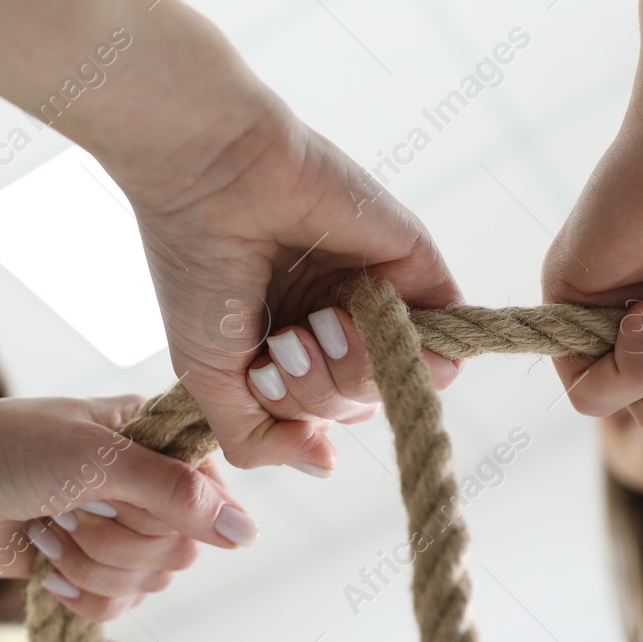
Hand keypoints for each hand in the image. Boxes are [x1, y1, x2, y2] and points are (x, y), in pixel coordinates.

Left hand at [0, 394, 257, 620]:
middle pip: (181, 547)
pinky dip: (79, 596)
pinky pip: (115, 605)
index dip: (181, 513)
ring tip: (45, 535)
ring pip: (149, 582)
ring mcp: (106, 528)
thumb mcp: (95, 460)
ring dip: (93, 569)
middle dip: (122, 545)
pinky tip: (41, 570)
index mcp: (148, 438)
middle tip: (71, 514)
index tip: (128, 501)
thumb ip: (177, 495)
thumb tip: (246, 532)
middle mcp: (136, 483)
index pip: (210, 491)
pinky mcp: (77, 568)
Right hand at [122, 94, 463, 473]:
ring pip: (406, 383)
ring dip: (353, 375)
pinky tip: (347, 318)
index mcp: (296, 344)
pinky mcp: (419, 267)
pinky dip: (401, 351)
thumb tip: (323, 464)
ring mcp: (383, 296)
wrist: (210, 176)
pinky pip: (446, 346)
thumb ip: (259, 440)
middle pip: (364, 405)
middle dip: (318, 392)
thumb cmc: (196, 267)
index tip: (259, 372)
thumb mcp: (212, 382)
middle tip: (285, 343)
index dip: (298, 413)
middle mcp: (342, 322)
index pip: (328, 416)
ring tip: (313, 326)